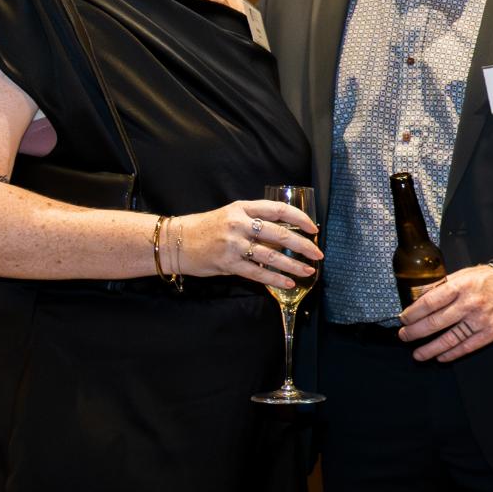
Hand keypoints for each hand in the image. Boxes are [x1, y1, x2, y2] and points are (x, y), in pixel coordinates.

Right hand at [171, 197, 318, 289]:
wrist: (174, 241)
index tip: (313, 228)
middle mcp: (239, 224)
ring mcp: (233, 244)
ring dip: (293, 265)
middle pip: (279, 234)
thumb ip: (254, 223)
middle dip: (303, 245)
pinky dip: (275, 279)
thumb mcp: (230, 216)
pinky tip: (288, 283)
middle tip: (317, 253)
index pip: (278, 210)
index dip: (300, 218)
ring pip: (271, 255)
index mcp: (242, 208)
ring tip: (308, 271)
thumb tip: (283, 236)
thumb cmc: (205, 228)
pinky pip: (257, 273)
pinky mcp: (227, 263)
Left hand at [401, 264, 492, 361]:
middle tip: (404, 336)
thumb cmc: (488, 280)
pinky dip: (451, 354)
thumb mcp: (465, 274)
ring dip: (430, 349)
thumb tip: (420, 297)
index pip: (430, 302)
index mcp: (461, 286)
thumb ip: (444, 285)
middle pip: (436, 322)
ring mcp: (480, 320)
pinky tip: (439, 357)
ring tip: (417, 355)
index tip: (404, 319)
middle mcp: (469, 304)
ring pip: (449, 339)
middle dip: (415, 331)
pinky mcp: (490, 333)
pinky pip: (466, 347)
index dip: (413, 313)